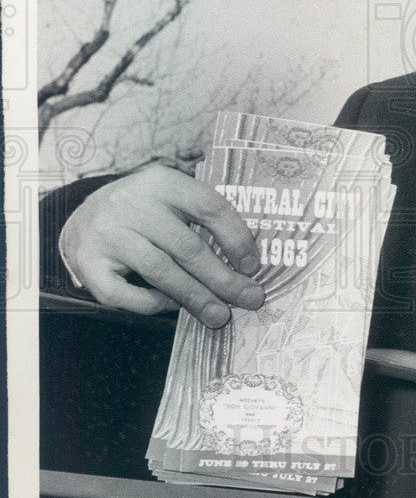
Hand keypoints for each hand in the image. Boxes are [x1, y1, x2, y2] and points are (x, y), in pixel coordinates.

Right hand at [60, 164, 264, 326]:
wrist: (81, 217)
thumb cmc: (144, 213)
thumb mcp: (171, 199)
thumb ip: (203, 219)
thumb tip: (246, 265)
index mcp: (162, 182)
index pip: (209, 206)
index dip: (236, 237)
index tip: (253, 266)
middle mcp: (132, 205)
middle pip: (187, 246)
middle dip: (223, 278)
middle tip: (249, 298)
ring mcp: (108, 234)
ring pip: (161, 270)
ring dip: (196, 297)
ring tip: (220, 315)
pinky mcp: (89, 263)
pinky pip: (126, 293)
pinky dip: (154, 303)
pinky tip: (173, 306)